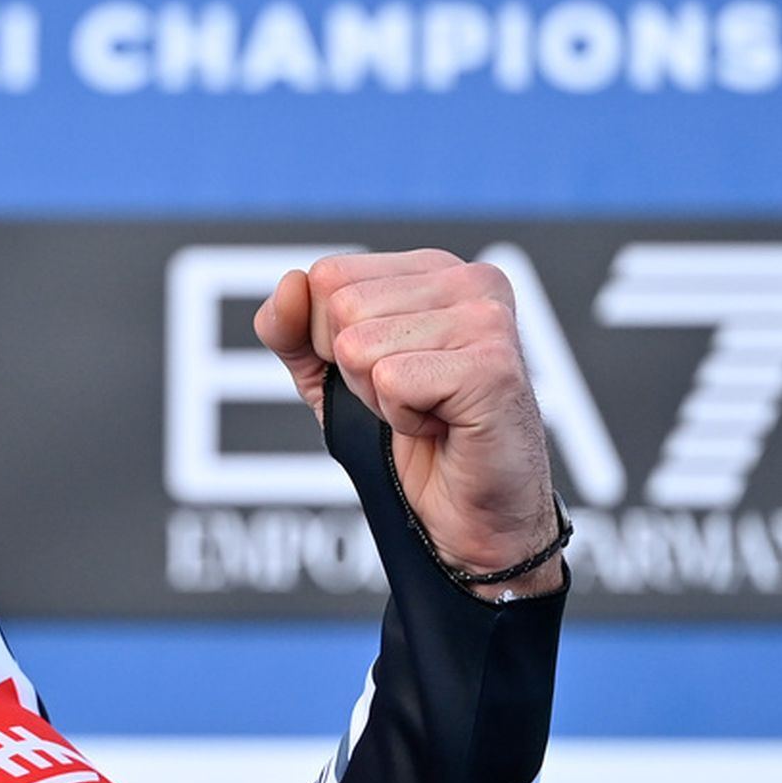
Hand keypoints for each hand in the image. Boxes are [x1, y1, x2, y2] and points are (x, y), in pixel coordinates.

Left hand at [254, 250, 563, 600]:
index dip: (328, 339)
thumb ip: (292, 329)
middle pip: (340, 307)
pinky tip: (443, 426)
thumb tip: (288, 284)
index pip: (327, 276)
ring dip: (378, 398)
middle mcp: (470, 280)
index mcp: (435, 268)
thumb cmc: (410, 440)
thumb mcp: (330, 376)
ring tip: (427, 412)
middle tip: (408, 398)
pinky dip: (402, 419)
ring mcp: (487, 319)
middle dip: (352, 370)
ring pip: (359, 345)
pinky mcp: (492, 367)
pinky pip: (391, 381)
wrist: (472, 513)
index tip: (383, 371)